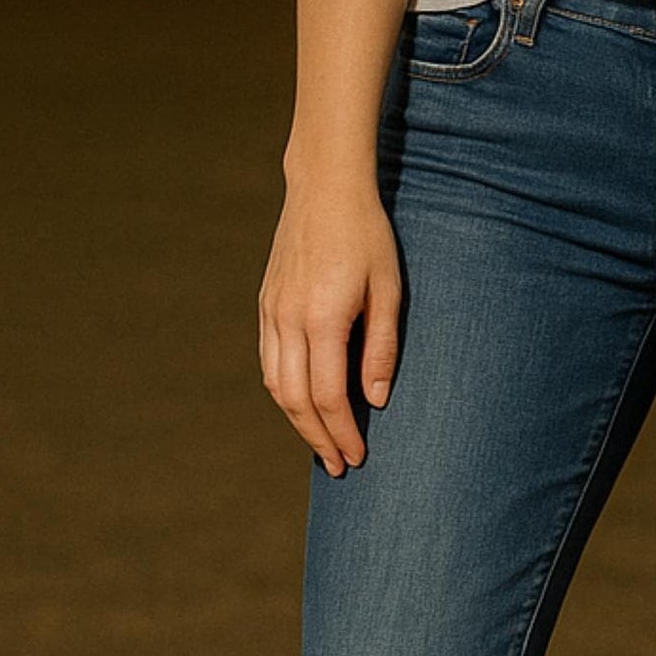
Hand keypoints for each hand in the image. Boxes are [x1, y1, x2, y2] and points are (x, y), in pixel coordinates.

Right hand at [258, 179, 403, 475]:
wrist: (324, 189)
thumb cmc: (367, 236)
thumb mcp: (389, 289)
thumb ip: (382, 347)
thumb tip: (375, 401)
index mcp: (323, 318)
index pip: (326, 395)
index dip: (341, 432)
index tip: (357, 458)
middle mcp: (289, 320)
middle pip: (295, 400)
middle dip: (318, 438)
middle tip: (339, 466)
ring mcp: (272, 312)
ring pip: (275, 384)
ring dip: (297, 421)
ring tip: (322, 443)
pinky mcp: (266, 303)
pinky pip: (269, 361)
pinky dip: (282, 391)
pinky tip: (301, 403)